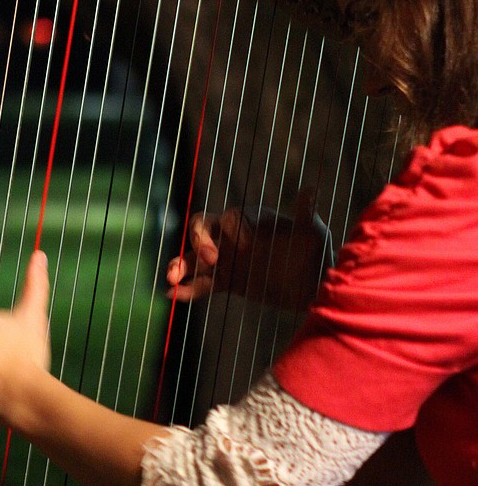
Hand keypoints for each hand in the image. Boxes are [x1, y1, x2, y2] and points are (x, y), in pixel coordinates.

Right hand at [166, 190, 332, 311]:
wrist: (313, 286)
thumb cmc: (314, 254)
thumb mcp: (312, 234)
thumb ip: (305, 214)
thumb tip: (311, 189)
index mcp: (250, 219)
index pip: (228, 218)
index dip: (228, 230)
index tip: (234, 249)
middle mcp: (233, 235)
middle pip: (202, 229)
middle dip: (198, 241)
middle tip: (208, 259)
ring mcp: (227, 258)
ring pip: (195, 257)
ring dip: (181, 264)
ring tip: (171, 277)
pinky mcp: (226, 280)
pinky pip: (202, 283)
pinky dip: (188, 288)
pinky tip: (173, 295)